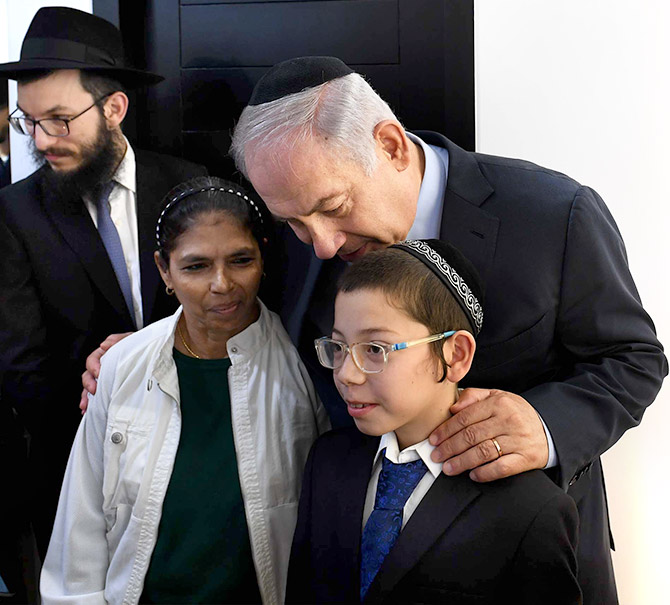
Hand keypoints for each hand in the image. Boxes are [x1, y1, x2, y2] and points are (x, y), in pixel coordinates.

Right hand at [79, 332, 132, 412]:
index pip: (92, 360)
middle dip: (88, 384)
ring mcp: (104, 378)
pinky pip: (97, 396)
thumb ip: (117, 340)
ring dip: (86, 396)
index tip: (99, 373)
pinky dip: (91, 403)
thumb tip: (104, 345)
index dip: (93, 366)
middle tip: (94, 390)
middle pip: (88, 375)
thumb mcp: (129, 339)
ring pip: (90, 387)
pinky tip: (89, 410)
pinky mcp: (108, 388)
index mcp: (104, 354)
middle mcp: (101, 367)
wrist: (150, 352)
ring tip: (86, 406)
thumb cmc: (137, 345)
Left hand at [429, 388, 548, 481]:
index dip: (446, 430)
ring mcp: (518, 440)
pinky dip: (486, 473)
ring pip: (484, 452)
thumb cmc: (516, 413)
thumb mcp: (497, 396)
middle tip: (436, 456)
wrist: (549, 428)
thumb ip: (474, 397)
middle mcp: (509, 420)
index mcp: (499, 403)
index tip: (433, 440)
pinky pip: (502, 468)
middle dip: (450, 447)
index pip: (465, 417)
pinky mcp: (527, 458)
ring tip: (448, 468)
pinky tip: (473, 476)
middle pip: (471, 436)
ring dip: (462, 462)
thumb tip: (453, 407)